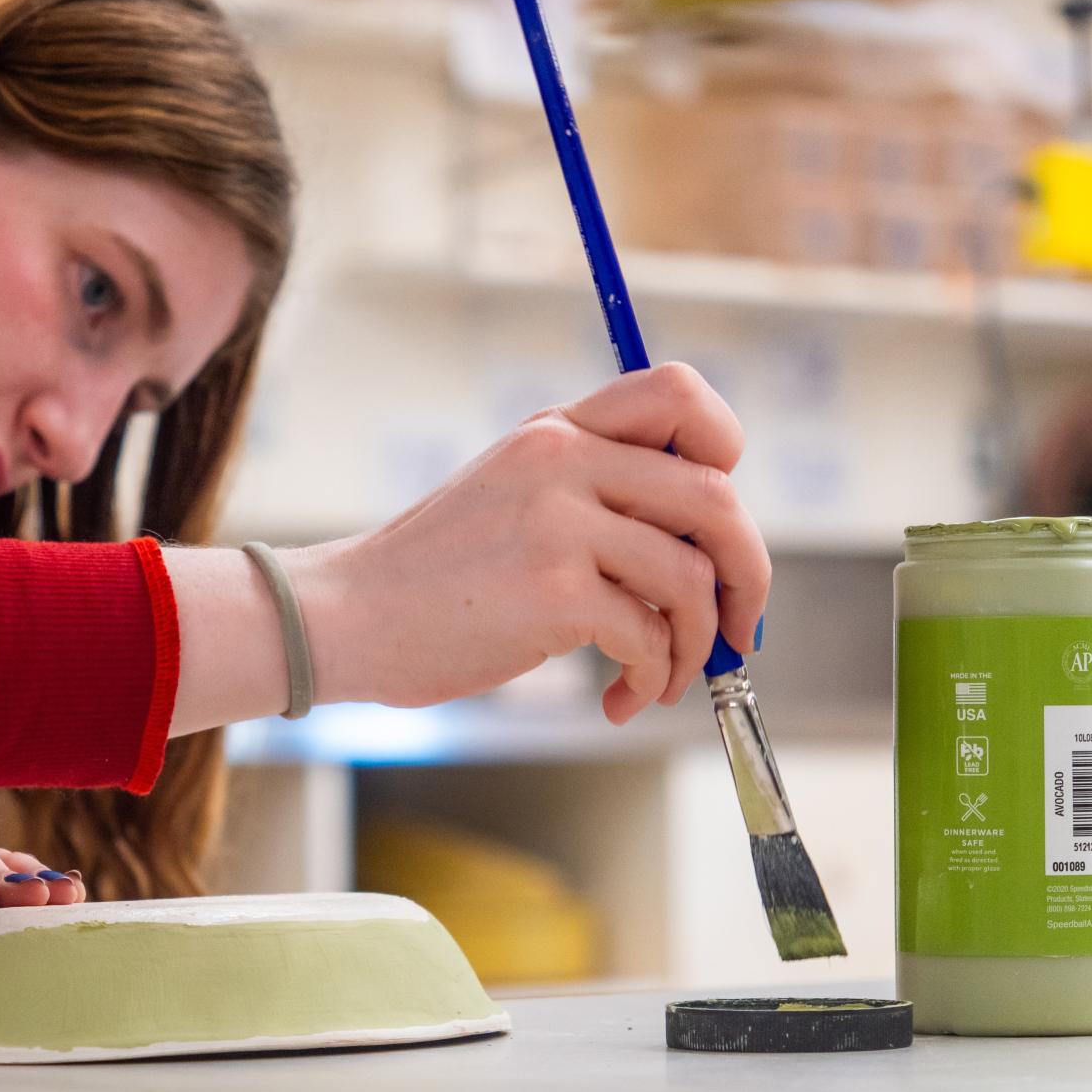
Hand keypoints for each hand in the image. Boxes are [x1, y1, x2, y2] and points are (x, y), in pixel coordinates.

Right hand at [297, 363, 769, 724]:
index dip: (722, 449)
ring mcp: (557, 525)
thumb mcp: (508, 496)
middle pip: (715, 498)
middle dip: (746, 574)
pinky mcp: (553, 593)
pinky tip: (620, 700)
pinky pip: (649, 636)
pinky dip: (652, 679)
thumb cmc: (431, 578)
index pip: (678, 391)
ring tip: (666, 678)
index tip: (709, 520)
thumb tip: (703, 539)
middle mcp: (562, 461)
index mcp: (555, 431)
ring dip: (699, 643)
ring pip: (691, 577)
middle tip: (738, 625)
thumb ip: (589, 488)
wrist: (345, 618)